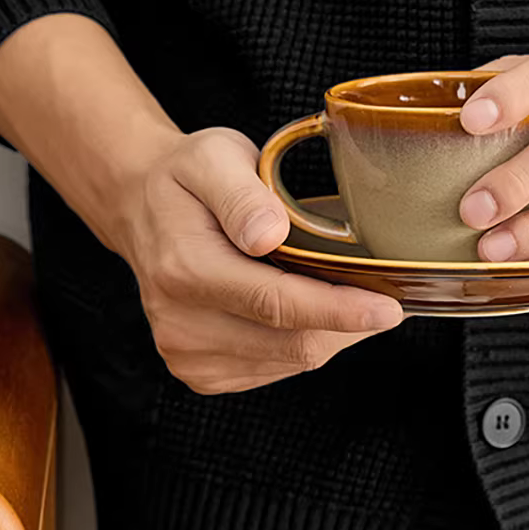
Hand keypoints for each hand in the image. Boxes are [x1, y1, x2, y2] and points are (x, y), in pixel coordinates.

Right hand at [106, 125, 404, 393]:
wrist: (140, 209)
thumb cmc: (185, 179)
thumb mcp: (212, 157)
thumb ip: (242, 194)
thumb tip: (270, 233)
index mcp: (184, 269)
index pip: (276, 304)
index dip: (339, 310)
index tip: (388, 309)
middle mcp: (180, 322)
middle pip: (293, 343)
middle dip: (348, 323)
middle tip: (382, 289)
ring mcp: (186, 354)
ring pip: (292, 360)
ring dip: (329, 332)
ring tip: (335, 289)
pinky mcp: (199, 372)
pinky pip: (276, 368)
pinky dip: (303, 341)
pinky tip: (303, 308)